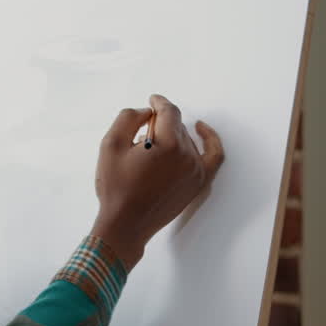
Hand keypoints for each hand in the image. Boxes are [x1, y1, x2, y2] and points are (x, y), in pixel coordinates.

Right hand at [90, 94, 224, 269]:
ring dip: (172, 136)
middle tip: (140, 136)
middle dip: (159, 125)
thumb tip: (147, 111)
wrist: (126, 224)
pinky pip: (214, 155)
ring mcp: (195, 171)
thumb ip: (129, 117)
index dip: (159, 102)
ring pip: (187, 139)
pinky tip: (201, 129)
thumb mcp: (111, 144)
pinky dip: (210, 140)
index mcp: (168, 145)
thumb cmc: (116, 188)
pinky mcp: (198, 183)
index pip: (169, 112)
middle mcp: (186, 156)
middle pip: (177, 126)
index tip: (152, 100)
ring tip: (152, 147)